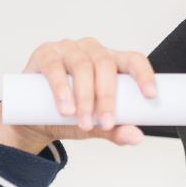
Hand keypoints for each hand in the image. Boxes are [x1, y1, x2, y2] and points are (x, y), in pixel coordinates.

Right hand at [0, 38, 157, 153]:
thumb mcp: (96, 125)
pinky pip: (54, 67)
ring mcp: (68, 49)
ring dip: (85, 97)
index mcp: (111, 62)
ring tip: (84, 122)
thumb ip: (115, 130)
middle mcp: (92, 50)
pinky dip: (61, 89)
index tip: (150, 95)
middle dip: (108, 97)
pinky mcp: (45, 54)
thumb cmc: (71, 115)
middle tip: (106, 122)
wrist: (35, 119)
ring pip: (82, 66)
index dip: (144, 74)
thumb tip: (135, 137)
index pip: (133, 60)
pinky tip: (66, 107)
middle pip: (106, 65)